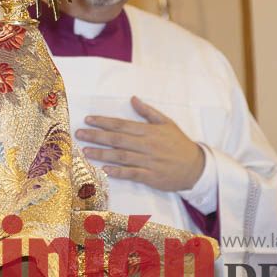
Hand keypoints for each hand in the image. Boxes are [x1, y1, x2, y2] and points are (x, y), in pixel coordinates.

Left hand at [74, 96, 205, 191]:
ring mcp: (149, 161)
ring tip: (86, 151)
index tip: (88, 119)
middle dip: (96, 136)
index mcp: (149, 131)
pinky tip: (104, 169)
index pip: (121, 124)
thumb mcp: (166, 123)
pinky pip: (132, 173)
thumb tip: (133, 98)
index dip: (103, 122)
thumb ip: (148, 112)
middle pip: (117, 139)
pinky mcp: (151, 177)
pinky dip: (118, 171)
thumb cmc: (179, 143)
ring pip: (121, 156)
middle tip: (79, 134)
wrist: (197, 167)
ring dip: (102, 153)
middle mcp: (147, 145)